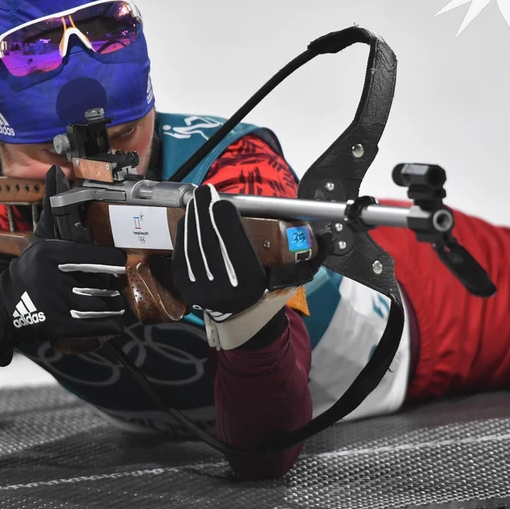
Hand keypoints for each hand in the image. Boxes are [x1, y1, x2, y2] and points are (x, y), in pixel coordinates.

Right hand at [0, 166, 127, 350]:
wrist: (7, 308)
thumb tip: (56, 171)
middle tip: (109, 284)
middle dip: (109, 285)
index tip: (116, 262)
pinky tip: (111, 320)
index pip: (99, 258)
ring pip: (104, 304)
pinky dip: (111, 324)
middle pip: (103, 282)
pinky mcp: (60, 326)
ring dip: (112, 305)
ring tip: (109, 302)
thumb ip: (53, 209)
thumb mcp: (40, 239)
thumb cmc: (29, 269)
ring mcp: (58, 304)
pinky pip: (101, 325)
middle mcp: (55, 279)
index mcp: (53, 254)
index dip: (113, 261)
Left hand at [172, 183, 295, 349]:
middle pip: (209, 240)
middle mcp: (223, 288)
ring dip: (193, 218)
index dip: (224, 219)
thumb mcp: (293, 276)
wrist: (242, 318)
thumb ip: (310, 255)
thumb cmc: (269, 289)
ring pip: (193, 245)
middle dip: (205, 211)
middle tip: (206, 190)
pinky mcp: (185, 286)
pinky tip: (189, 218)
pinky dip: (184, 233)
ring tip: (197, 200)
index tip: (223, 201)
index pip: (234, 244)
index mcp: (249, 283)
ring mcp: (200, 288)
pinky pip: (182, 253)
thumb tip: (327, 235)